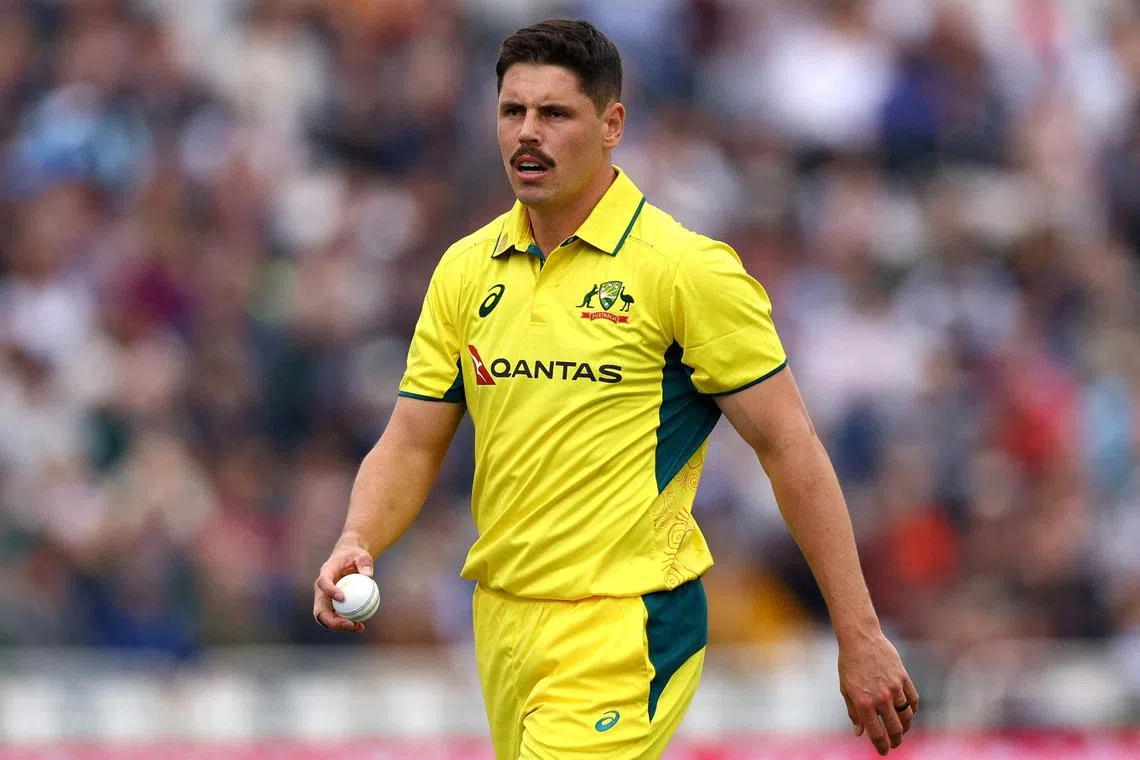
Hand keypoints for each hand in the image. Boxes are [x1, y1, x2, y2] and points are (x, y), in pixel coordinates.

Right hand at [313, 539, 374, 633]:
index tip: (342, 598)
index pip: (323, 582)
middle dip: (331, 620)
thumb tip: (368, 575)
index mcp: (326, 572)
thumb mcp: (362, 555)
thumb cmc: (355, 556)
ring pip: (326, 618)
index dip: (329, 591)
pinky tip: (360, 626)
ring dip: (339, 626)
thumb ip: (365, 562)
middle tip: (349, 623)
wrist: (349, 559)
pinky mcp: (331, 606)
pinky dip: (345, 624)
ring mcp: (325, 599)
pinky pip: (335, 618)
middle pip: (319, 609)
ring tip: (357, 627)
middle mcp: (321, 588)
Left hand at [838, 629, 918, 755]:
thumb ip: (854, 712)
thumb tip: (859, 733)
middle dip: (896, 740)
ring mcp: (894, 688)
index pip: (877, 734)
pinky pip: (913, 700)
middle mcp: (880, 698)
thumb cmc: (849, 663)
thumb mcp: (846, 689)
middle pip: (895, 728)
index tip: (884, 751)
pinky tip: (908, 713)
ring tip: (902, 730)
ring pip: (907, 716)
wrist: (860, 638)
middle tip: (894, 743)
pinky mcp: (903, 678)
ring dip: (906, 727)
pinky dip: (912, 710)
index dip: (882, 746)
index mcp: (864, 703)